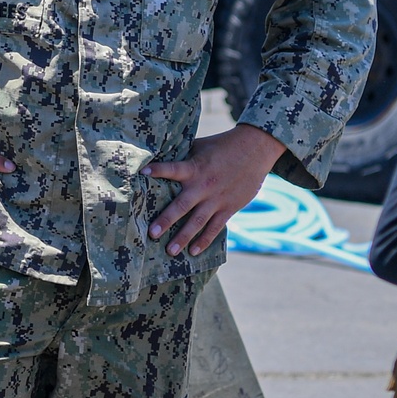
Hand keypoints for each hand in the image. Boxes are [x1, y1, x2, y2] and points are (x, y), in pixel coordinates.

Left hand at [142, 124, 288, 257]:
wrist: (255, 149)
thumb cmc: (222, 146)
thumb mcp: (200, 147)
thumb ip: (182, 156)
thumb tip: (157, 157)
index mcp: (195, 167)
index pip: (173, 168)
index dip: (158, 170)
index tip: (142, 172)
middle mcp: (204, 185)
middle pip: (182, 205)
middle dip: (166, 220)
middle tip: (152, 234)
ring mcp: (217, 199)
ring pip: (198, 221)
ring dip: (183, 237)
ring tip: (170, 251)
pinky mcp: (229, 207)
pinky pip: (215, 227)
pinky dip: (205, 240)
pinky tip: (193, 251)